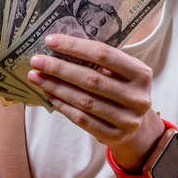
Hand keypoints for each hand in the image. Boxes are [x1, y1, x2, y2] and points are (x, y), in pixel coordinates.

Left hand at [27, 34, 164, 170]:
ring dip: (56, 87)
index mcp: (141, 73)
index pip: (104, 54)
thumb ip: (100, 61)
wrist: (137, 126)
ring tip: (36, 77)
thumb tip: (60, 45)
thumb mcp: (121, 72)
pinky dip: (62, 105)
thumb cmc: (122, 89)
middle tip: (37, 61)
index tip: (50, 40)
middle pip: (91, 79)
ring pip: (84, 101)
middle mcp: (138, 97)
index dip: (75, 46)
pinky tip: (48, 94)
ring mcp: (128, 120)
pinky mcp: (114, 136)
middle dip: (60, 69)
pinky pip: (82, 119)